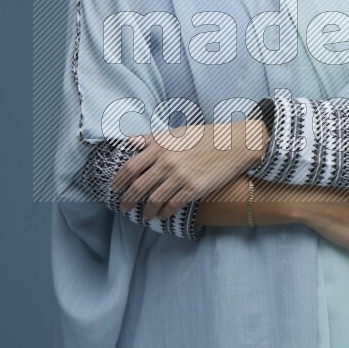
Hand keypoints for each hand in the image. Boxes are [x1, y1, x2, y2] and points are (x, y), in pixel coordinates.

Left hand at [111, 120, 266, 220]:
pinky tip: (161, 215)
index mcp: (161, 147)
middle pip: (139, 186)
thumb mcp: (177, 132)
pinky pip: (172, 205)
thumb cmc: (206, 136)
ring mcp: (180, 177)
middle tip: (123, 207)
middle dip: (128, 200)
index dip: (119, 180)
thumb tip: (131, 141)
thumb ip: (152, 139)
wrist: (234, 144)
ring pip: (154, 199)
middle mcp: (167, 162)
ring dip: (145, 210)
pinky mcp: (193, 189)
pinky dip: (163, 213)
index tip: (114, 188)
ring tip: (143, 215)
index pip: (131, 166)